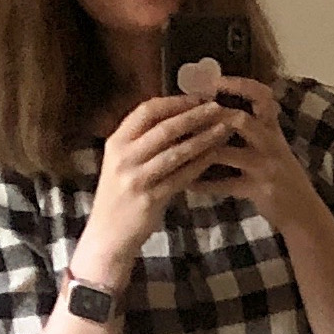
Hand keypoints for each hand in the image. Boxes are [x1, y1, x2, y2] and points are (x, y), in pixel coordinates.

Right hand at [87, 95, 233, 262]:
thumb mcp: (123, 163)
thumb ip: (143, 142)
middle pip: (163, 128)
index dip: (174, 102)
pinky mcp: (150, 199)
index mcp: (116, 142)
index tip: (198, 97)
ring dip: (203, 138)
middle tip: (218, 107)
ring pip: (175, 152)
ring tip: (225, 128)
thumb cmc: (121, 196)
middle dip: (194, 115)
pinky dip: (200, 165)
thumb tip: (177, 118)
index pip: (146, 111)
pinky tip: (216, 156)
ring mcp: (136, 178)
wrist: (108, 235)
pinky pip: (181, 177)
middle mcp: (123, 157)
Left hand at [186, 75, 322, 229]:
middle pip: (240, 119)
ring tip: (178, 148)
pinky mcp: (260, 189)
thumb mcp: (274, 148)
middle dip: (208, 117)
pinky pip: (226, 184)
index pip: (262, 96)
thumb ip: (254, 129)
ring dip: (200, 149)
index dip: (239, 85)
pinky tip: (188, 183)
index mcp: (272, 129)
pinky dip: (205, 184)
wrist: (305, 213)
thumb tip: (221, 110)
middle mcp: (271, 143)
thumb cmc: (283, 178)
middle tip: (185, 116)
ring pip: (227, 152)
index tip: (212, 81)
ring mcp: (266, 166)